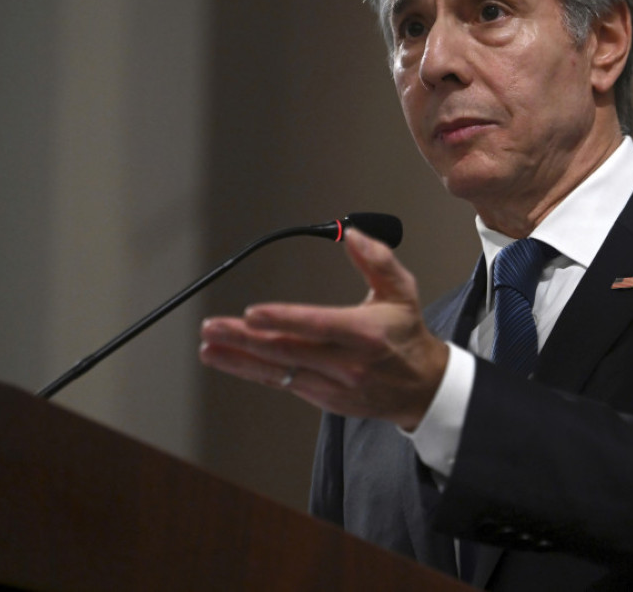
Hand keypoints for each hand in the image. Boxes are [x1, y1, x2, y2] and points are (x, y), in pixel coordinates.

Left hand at [198, 227, 448, 430]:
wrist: (422, 386)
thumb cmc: (407, 335)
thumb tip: (352, 234)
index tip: (253, 313)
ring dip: (240, 359)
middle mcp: (348, 363)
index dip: (283, 319)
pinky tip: (232, 360)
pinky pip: (283, 384)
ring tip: (210, 347)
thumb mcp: (402, 291)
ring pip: (279, 371)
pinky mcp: (324, 398)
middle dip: (245, 339)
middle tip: (214, 327)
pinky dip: (254, 371)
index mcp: (366, 334)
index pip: (319, 325)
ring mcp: (334, 385)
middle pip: (288, 350)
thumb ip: (377, 260)